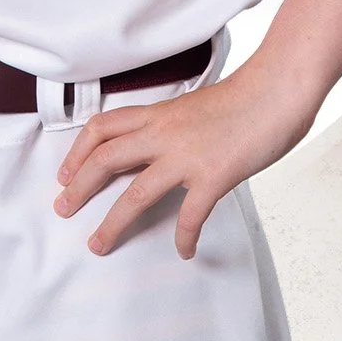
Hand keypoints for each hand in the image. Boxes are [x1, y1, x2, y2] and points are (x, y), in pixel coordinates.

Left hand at [52, 54, 317, 258]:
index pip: (102, 128)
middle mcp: (164, 134)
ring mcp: (187, 156)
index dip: (77, 152)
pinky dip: (184, 238)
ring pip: (134, 194)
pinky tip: (184, 251)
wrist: (278, 88)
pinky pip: (190, 216)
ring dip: (113, 223)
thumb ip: (174, 126)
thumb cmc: (246, 96)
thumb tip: (164, 145)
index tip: (66, 172)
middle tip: (63, 208)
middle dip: (78, 188)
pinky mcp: (214, 176)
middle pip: (105, 160)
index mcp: (158, 114)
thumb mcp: (195, 105)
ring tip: (99, 244)